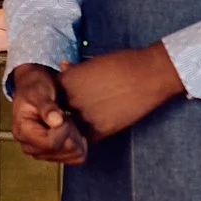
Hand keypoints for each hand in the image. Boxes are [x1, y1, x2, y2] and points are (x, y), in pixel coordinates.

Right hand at [8, 63, 86, 163]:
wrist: (34, 88)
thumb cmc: (34, 88)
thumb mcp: (38, 92)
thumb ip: (47, 106)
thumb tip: (56, 120)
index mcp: (23, 132)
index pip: (51, 143)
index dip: (64, 130)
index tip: (64, 115)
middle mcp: (29, 147)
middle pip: (61, 151)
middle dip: (70, 133)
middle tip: (65, 116)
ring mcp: (41, 153)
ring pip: (71, 156)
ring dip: (75, 138)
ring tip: (67, 121)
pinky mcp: (52, 155)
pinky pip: (74, 157)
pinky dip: (79, 144)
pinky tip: (73, 130)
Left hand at [58, 44, 185, 140]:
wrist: (149, 75)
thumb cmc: (123, 63)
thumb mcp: (94, 62)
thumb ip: (75, 69)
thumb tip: (63, 65)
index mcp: (67, 81)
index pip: (51, 96)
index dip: (58, 98)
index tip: (64, 98)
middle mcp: (71, 100)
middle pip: (59, 113)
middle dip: (64, 113)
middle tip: (77, 111)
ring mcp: (84, 117)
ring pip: (72, 128)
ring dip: (76, 126)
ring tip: (89, 120)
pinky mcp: (101, 130)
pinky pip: (87, 138)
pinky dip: (89, 135)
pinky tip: (97, 128)